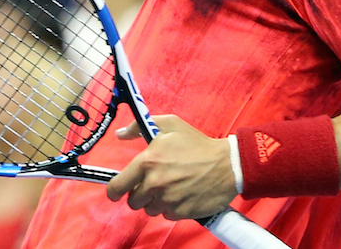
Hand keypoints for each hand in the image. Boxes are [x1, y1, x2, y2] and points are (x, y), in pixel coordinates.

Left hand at [106, 115, 236, 220]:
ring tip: (170, 187)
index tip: (117, 191)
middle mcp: (154, 184)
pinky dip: (170, 207)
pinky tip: (181, 194)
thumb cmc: (197, 143)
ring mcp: (167, 200)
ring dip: (155, 201)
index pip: (117, 186)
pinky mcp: (180, 213)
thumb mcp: (170, 124)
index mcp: (147, 162)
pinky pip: (166, 215)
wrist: (227, 165)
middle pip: (133, 201)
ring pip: (149, 209)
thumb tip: (120, 134)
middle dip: (140, 193)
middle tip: (153, 183)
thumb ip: (139, 127)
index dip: (114, 191)